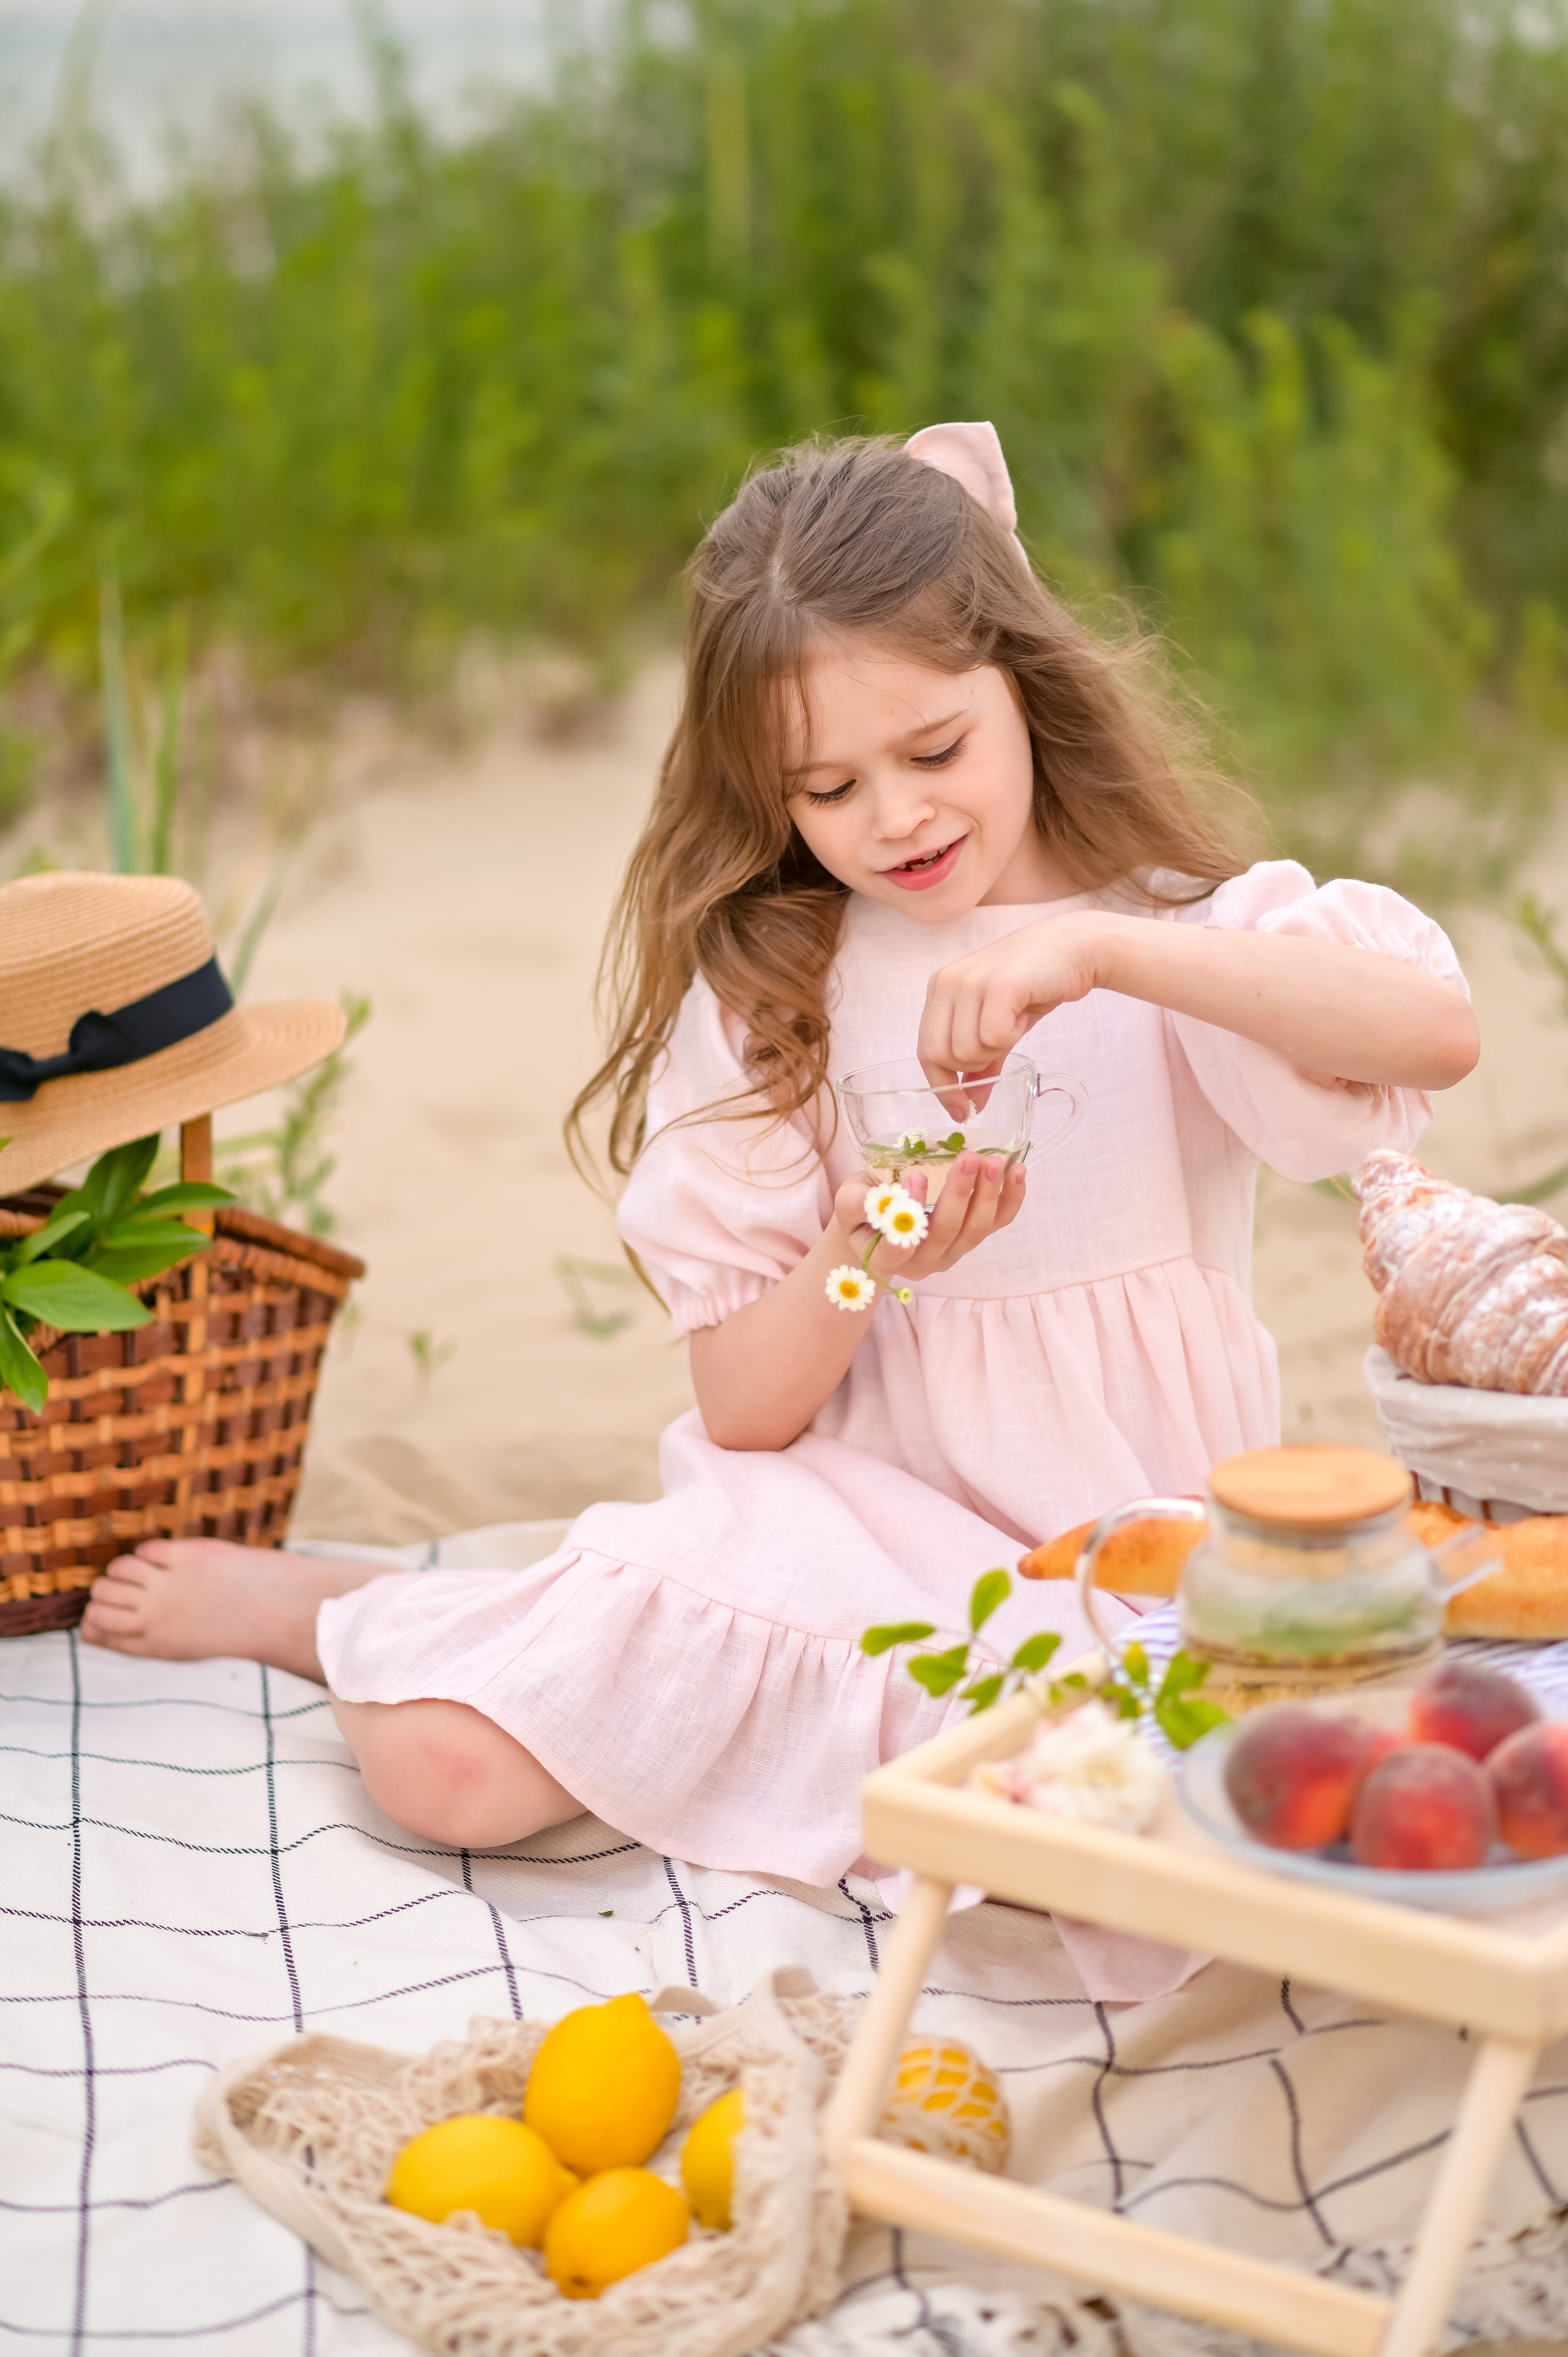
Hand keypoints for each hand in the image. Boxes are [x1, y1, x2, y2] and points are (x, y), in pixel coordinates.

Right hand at [832, 1156, 1025, 1285]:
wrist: (878, 1227)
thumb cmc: (862, 1213)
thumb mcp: (848, 1203)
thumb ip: (858, 1203)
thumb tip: (891, 1193)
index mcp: (886, 1257)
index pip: (899, 1247)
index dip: (910, 1215)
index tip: (915, 1179)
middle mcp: (924, 1262)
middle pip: (946, 1233)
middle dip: (960, 1194)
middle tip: (968, 1158)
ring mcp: (952, 1253)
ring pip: (975, 1230)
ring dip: (989, 1194)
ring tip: (994, 1161)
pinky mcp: (971, 1239)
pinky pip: (996, 1224)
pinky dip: (1011, 1199)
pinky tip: (1018, 1172)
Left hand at [916, 915, 1100, 1094]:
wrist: (1075, 948)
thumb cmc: (1034, 984)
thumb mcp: (998, 1025)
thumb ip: (979, 1063)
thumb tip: (970, 1105)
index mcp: (940, 988)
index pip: (925, 1050)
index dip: (942, 1086)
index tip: (962, 1109)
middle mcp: (948, 982)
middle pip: (941, 1055)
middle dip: (973, 1066)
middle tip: (1001, 1044)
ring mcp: (971, 981)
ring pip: (966, 1050)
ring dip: (997, 1048)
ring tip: (1014, 1021)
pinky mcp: (1000, 985)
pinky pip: (994, 1037)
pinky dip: (1012, 1036)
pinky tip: (1023, 1014)